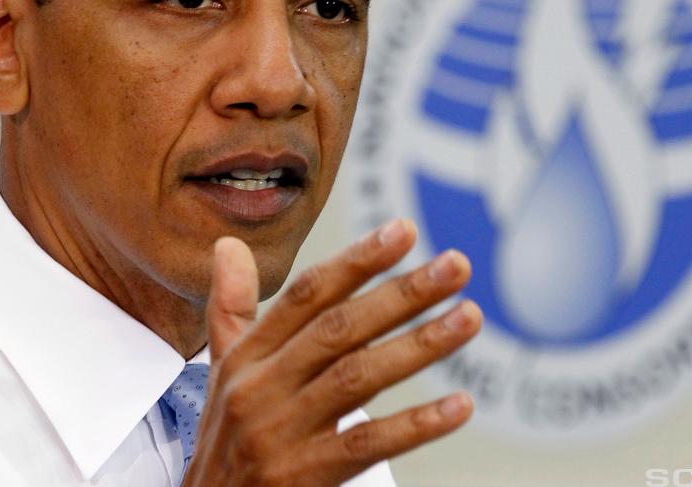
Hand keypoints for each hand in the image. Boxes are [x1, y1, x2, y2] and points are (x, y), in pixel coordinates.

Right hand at [185, 219, 481, 486]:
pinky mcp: (303, 478)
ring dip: (420, 345)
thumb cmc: (226, 440)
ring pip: (359, 377)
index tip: (403, 230)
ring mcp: (280, 434)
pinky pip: (369, 444)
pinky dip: (417, 424)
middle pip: (340, 328)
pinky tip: (460, 406)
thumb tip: (229, 244)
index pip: (307, 295)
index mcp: (247, 356)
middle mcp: (260, 387)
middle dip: (402, 293)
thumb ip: (232, 306)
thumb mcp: (223, 370)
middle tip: (456, 265)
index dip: (357, 260)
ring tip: (469, 317)